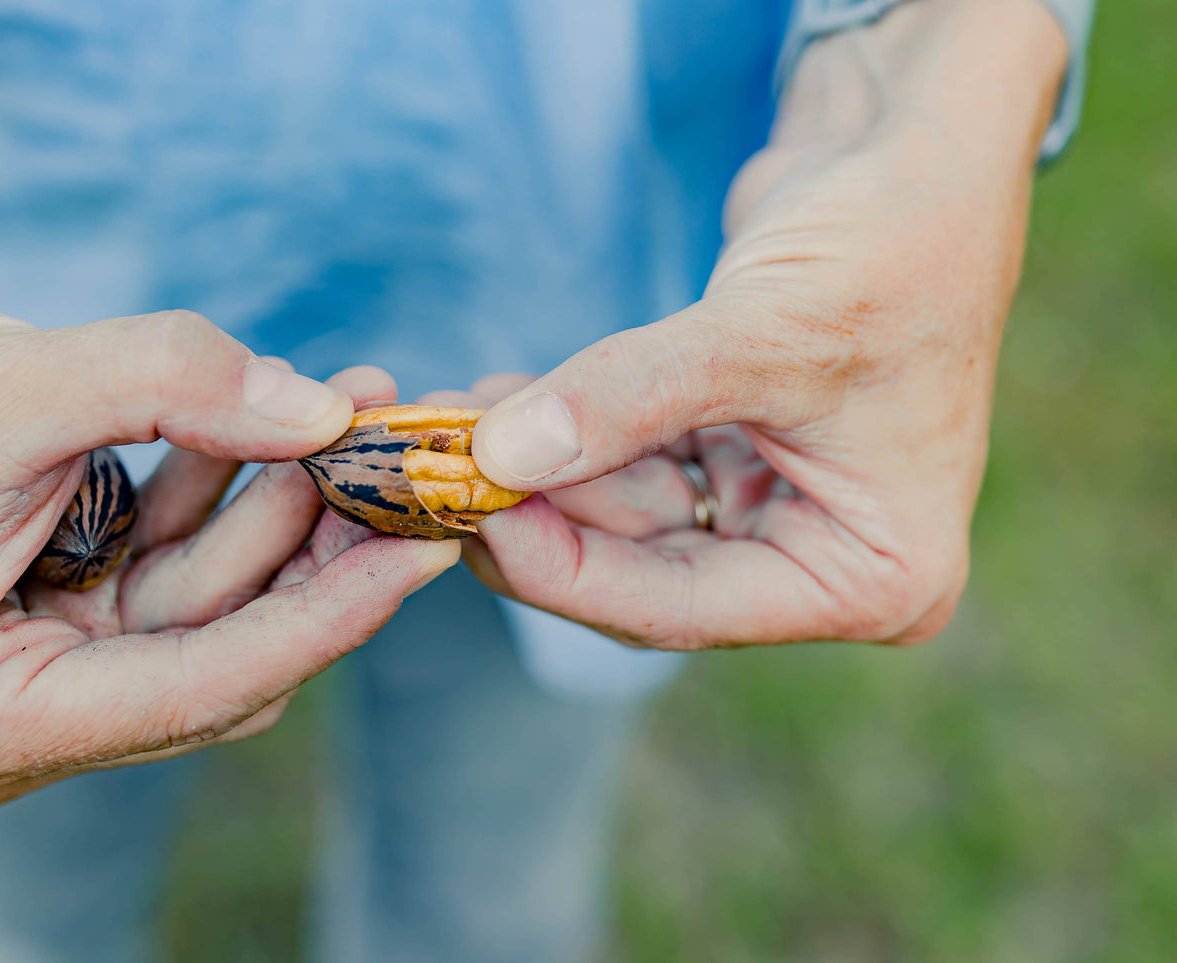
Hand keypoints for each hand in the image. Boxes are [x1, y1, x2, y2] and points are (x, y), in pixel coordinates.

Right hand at [0, 147, 457, 806]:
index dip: (319, 622)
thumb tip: (327, 411)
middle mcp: (14, 721)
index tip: (426, 556)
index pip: (189, 689)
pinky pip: (183, 561)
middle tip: (406, 468)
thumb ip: (168, 384)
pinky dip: (233, 490)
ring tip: (358, 402)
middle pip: (217, 655)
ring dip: (287, 505)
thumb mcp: (8, 386)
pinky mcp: (75, 613)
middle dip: (316, 554)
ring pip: (214, 603)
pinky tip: (291, 411)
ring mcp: (49, 670)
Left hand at [467, 0, 1067, 648]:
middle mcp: (823, 557)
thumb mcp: (765, 332)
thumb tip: (499, 456)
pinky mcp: (735, 449)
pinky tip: (500, 400)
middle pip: (643, 573)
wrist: (916, 147)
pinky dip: (565, 433)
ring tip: (456, 421)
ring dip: (537, 472)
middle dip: (540, 518)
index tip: (470, 518)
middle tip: (440, 474)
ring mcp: (778, 505)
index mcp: (874, 576)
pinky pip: (631, 462)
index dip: (567, 573)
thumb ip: (628, 400)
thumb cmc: (897, 241)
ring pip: (625, 519)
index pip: (686, 609)